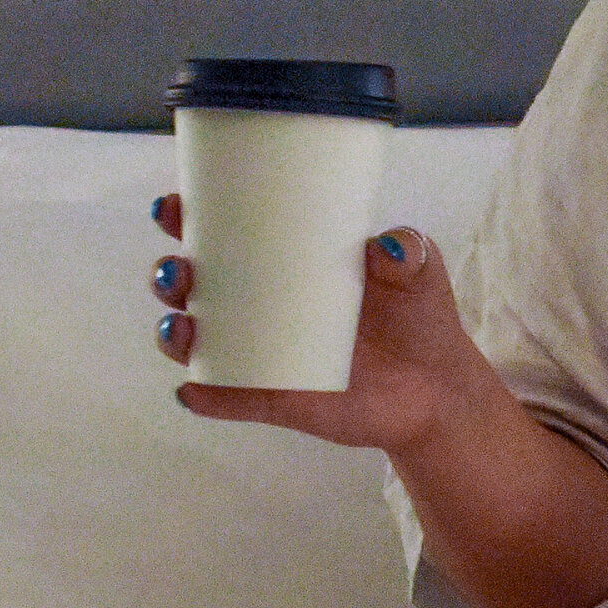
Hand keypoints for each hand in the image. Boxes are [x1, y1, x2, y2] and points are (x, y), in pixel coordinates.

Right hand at [148, 196, 487, 455]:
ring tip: (183, 325)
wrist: (438, 390)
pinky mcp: (271, 399)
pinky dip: (203, 395)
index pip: (224, 233)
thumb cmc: (418, 318)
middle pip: (193, 285)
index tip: (175, 208)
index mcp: (285, 261)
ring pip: (196, 342)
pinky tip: (194, 389)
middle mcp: (260, 306)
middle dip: (170, 273)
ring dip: (174, 333)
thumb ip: (409, 252)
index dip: (187, 219)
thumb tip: (387, 248)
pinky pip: (224, 398)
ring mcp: (261, 354)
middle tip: (181, 270)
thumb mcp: (419, 271)